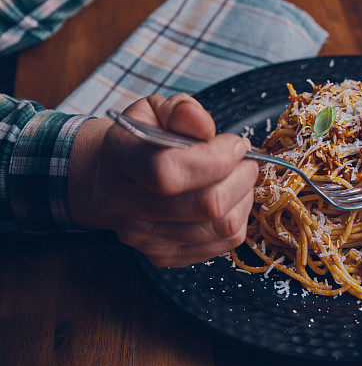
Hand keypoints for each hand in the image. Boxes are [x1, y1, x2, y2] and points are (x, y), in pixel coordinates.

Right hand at [67, 94, 257, 266]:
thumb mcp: (154, 109)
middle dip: (240, 177)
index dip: (215, 158)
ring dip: (243, 198)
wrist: (111, 178)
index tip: (235, 144)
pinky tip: (231, 198)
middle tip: (245, 160)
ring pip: (219, 227)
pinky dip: (238, 217)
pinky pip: (222, 244)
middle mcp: (123, 203)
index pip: (167, 170)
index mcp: (118, 157)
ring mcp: (142, 236)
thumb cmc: (141, 138)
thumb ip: (181, 110)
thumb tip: (205, 127)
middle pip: (203, 205)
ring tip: (240, 177)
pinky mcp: (163, 256)